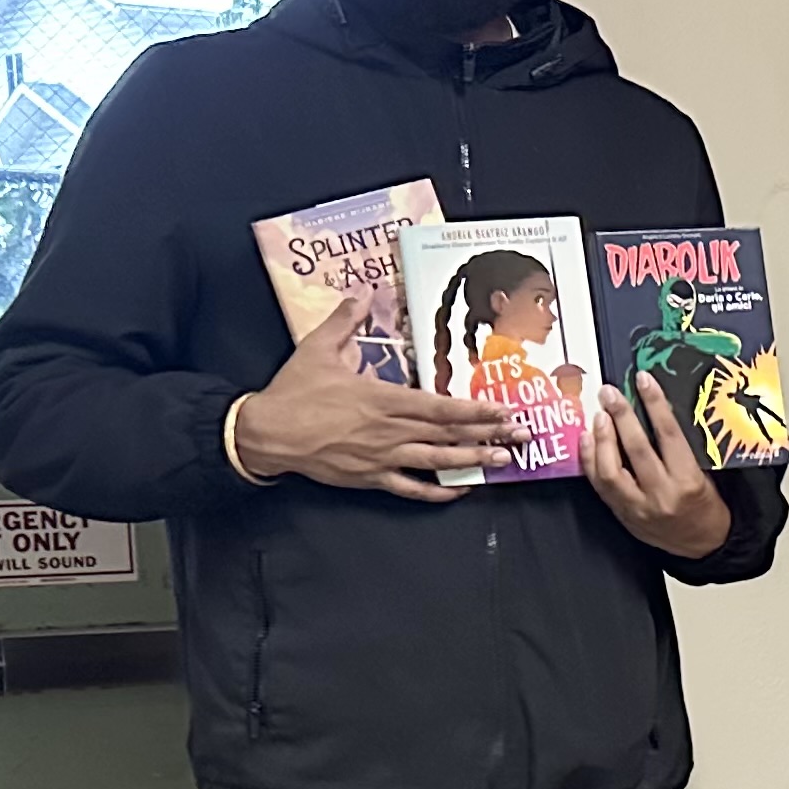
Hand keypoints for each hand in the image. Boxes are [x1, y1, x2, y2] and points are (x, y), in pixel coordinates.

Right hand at [233, 306, 518, 497]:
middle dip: (488, 434)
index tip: (503, 408)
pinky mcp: (370, 478)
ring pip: (436, 461)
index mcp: (381, 398)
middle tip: (521, 435)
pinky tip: (460, 489)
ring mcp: (381, 458)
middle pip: (447, 434)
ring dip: (472, 461)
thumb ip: (345, 321)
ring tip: (502, 461)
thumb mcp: (318, 347)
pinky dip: (438, 491)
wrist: (266, 433)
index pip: (439, 406)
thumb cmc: (293, 391)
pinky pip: (411, 489)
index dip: (475, 409)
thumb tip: (360, 296)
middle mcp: (388, 430)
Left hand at [583, 374, 732, 558]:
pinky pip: (601, 486)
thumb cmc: (706, 505)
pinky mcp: (623, 516)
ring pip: (611, 471)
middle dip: (621, 416)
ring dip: (602, 439)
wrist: (703, 545)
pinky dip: (591, 460)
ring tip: (599, 416)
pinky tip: (588, 440)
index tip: (644, 381)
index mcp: (688, 481)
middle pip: (636, 449)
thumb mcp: (702, 473)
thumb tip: (652, 409)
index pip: (669, 435)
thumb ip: (677, 448)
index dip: (654, 404)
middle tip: (610, 394)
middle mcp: (662, 495)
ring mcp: (639, 508)